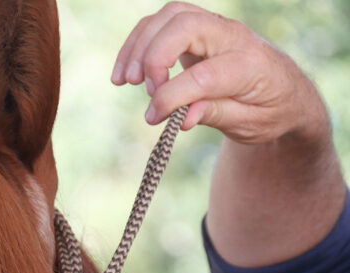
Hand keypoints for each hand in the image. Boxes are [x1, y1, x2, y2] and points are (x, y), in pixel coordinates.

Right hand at [111, 1, 326, 143]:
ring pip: (169, 16)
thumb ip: (216, 115)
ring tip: (125, 81)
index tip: (154, 117)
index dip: (172, 96)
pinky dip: (137, 44)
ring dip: (139, 46)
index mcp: (250, 65)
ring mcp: (213, 28)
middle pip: (184, 24)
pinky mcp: (195, 31)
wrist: (282, 90)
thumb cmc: (267, 111)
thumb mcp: (250, 124)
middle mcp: (231, 37)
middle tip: (146, 91)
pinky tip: (123, 74)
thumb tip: (182, 119)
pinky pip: (160, 24)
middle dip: (154, 57)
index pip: (203, 74)